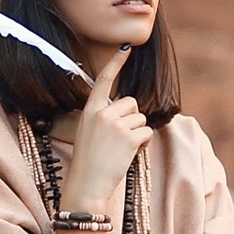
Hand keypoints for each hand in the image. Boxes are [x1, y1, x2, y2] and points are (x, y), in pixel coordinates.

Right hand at [61, 47, 151, 214]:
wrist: (86, 185)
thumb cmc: (89, 163)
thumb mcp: (88, 132)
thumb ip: (104, 118)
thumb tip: (128, 109)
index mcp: (89, 110)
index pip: (104, 81)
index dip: (116, 63)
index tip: (127, 48)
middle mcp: (102, 113)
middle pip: (132, 103)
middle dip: (133, 119)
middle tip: (120, 139)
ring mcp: (115, 125)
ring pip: (141, 119)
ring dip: (138, 134)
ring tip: (122, 149)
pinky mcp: (128, 137)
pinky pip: (147, 133)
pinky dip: (143, 144)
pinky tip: (129, 154)